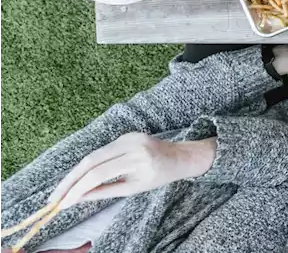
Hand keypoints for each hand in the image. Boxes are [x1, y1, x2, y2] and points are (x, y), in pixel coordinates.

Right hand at [47, 133, 214, 207]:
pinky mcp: (126, 134)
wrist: (182, 156)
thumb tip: (77, 198)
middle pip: (91, 160)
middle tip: (54, 197)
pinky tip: (77, 177)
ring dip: (75, 172)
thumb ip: (105, 191)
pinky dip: (88, 164)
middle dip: (69, 180)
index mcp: (137, 159)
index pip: (98, 174)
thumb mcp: (134, 188)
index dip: (77, 189)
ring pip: (93, 154)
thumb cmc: (160, 176)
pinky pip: (102, 150)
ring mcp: (128, 136)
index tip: (62, 204)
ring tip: (61, 190)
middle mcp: (131, 144)